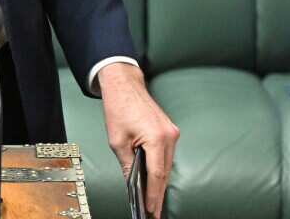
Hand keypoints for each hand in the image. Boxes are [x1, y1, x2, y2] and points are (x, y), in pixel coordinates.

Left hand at [98, 63, 179, 218]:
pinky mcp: (170, 130)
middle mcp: (170, 136)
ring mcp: (172, 132)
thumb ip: (127, 164)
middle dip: (158, 193)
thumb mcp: (117, 141)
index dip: (153, 194)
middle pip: (165, 172)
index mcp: (157, 138)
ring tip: (152, 201)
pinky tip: (154, 179)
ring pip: (167, 164)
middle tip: (153, 212)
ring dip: (159, 181)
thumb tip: (132, 183)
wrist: (124, 84)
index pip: (157, 174)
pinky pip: (166, 155)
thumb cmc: (119, 107)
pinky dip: (160, 167)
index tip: (150, 210)